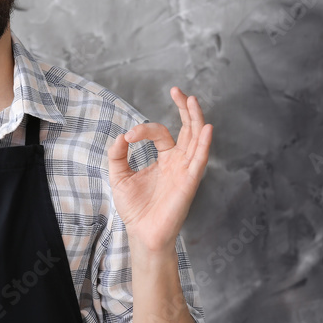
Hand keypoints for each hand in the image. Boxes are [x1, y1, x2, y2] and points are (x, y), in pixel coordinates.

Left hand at [107, 87, 212, 252]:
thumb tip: (121, 136)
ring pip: (196, 139)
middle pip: (187, 129)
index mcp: (164, 159)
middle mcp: (178, 162)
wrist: (141, 232)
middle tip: (178, 90)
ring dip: (195, 119)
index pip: (160, 133)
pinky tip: (206, 128)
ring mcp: (185, 170)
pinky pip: (200, 160)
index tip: (128, 137)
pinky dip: (204, 143)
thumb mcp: (118, 176)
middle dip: (184, 109)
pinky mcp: (189, 181)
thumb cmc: (134, 208)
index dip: (144, 130)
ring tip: (192, 100)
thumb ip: (117, 155)